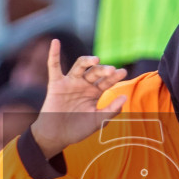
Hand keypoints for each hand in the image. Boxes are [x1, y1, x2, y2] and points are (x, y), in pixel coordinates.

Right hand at [27, 40, 127, 159]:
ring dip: (87, 61)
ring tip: (96, 60)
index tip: (123, 72)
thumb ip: (111, 110)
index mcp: (95, 92)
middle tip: (111, 71)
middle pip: (95, 72)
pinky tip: (55, 42)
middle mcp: (84, 85)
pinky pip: (54, 67)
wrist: (57, 136)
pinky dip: (54, 54)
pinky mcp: (56, 84)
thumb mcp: (98, 121)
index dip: (115, 77)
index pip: (107, 81)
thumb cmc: (78, 129)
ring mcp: (70, 83)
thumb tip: (124, 97)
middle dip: (103, 70)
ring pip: (79, 66)